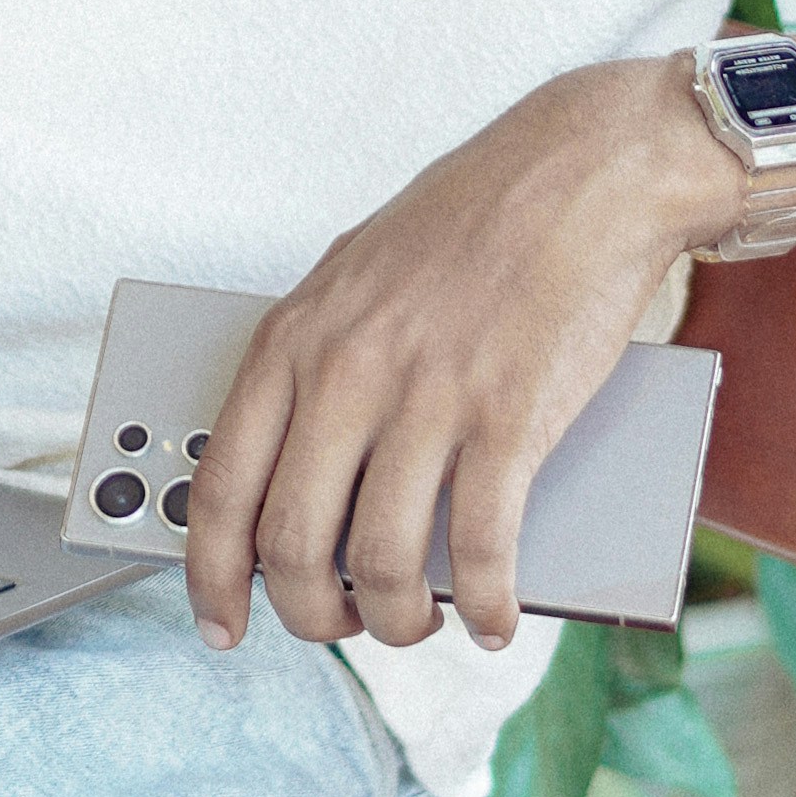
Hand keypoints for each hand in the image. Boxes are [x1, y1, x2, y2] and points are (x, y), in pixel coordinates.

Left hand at [181, 62, 747, 656]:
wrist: (585, 171)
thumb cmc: (475, 220)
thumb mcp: (358, 275)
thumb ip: (320, 362)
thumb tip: (298, 464)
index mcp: (297, 337)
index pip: (222, 487)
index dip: (210, 575)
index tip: (220, 622)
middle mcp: (348, 371)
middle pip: (293, 544)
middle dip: (311, 615)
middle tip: (338, 626)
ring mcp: (428, 397)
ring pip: (381, 563)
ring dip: (397, 621)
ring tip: (419, 622)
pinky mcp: (510, 418)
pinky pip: (479, 551)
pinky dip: (486, 605)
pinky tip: (497, 617)